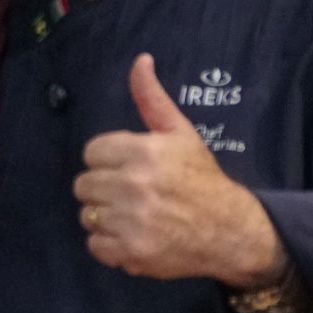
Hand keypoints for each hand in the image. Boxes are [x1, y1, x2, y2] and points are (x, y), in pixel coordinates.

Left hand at [73, 52, 285, 282]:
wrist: (228, 230)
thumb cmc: (201, 178)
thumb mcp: (180, 132)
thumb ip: (152, 98)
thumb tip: (141, 60)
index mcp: (143, 151)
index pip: (92, 152)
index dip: (108, 160)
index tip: (129, 167)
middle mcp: (134, 185)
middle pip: (84, 185)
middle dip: (104, 188)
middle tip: (131, 193)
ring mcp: (131, 221)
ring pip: (87, 215)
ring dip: (105, 217)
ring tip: (133, 215)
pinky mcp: (130, 252)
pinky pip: (95, 245)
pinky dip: (109, 245)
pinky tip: (132, 236)